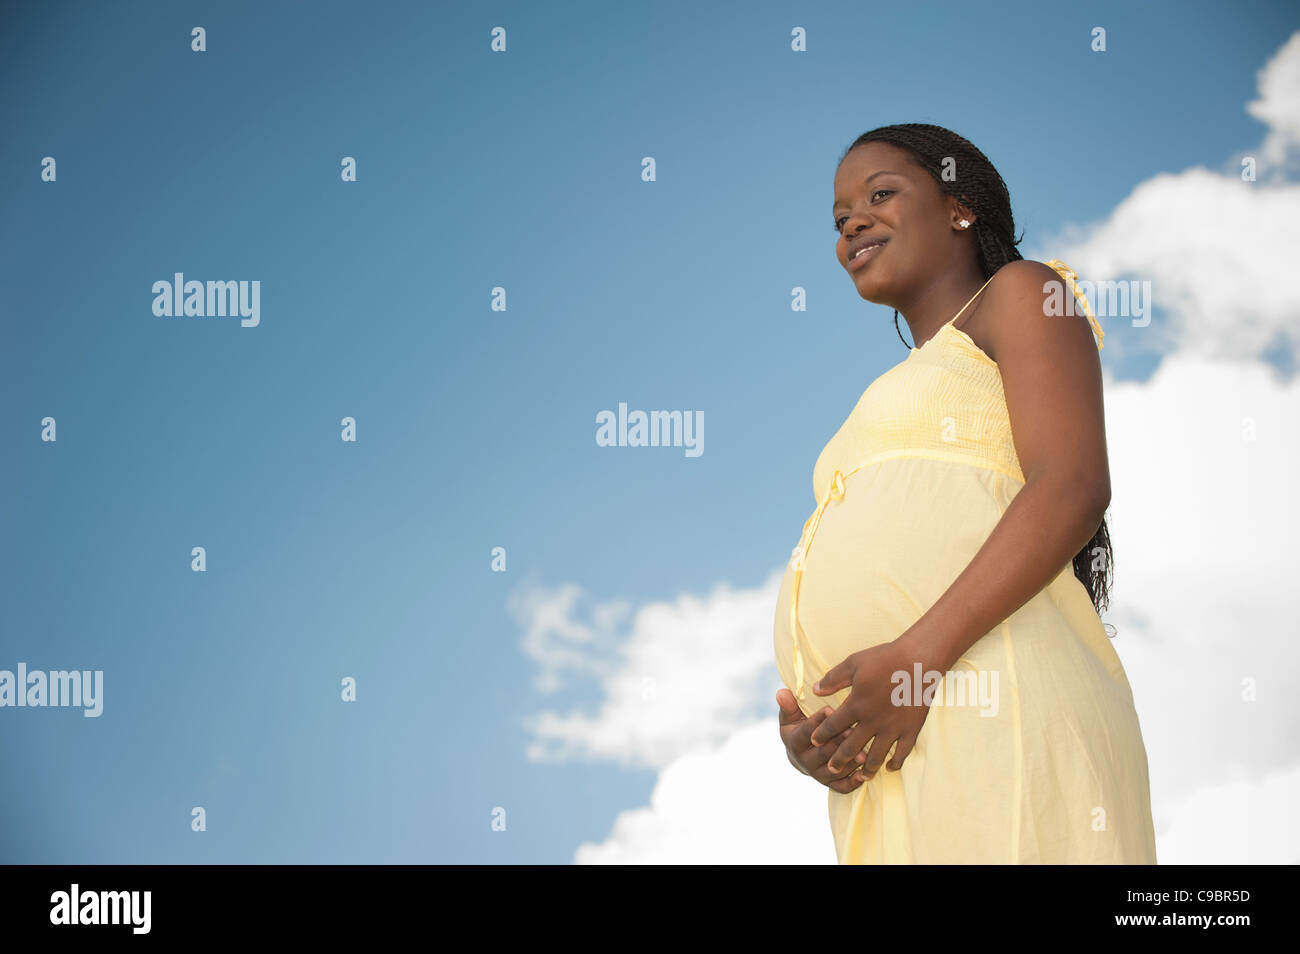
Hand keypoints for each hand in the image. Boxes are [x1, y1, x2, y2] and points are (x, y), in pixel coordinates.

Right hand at [776, 688, 865, 793]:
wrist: (800, 754)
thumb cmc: (798, 728)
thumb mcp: (791, 716)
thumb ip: (789, 705)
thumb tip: (782, 692)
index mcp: (794, 743)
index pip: (807, 732)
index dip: (818, 722)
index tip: (831, 710)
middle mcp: (804, 761)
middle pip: (822, 752)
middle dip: (838, 742)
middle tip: (852, 731)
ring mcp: (817, 774)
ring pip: (834, 770)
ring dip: (849, 763)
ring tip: (864, 754)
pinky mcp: (829, 784)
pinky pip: (841, 786)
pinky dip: (853, 782)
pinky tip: (865, 774)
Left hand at [807, 641, 931, 780]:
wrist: (919, 660)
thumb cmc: (884, 658)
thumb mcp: (853, 663)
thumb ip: (833, 679)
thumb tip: (814, 690)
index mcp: (856, 704)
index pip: (833, 725)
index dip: (821, 734)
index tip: (814, 742)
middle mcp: (873, 720)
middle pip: (851, 746)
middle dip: (838, 760)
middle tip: (830, 769)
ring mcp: (893, 727)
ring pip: (876, 755)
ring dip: (866, 768)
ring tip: (860, 777)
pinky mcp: (911, 729)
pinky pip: (902, 753)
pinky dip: (895, 762)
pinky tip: (889, 767)